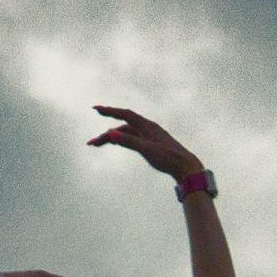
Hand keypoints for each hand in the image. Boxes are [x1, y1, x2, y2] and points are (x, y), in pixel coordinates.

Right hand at [87, 104, 202, 181]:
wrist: (185, 167)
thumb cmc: (168, 158)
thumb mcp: (147, 150)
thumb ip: (129, 141)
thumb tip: (111, 133)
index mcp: (147, 126)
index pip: (125, 114)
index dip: (110, 111)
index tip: (96, 109)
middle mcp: (147, 128)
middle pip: (122, 126)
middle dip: (106, 133)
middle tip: (91, 143)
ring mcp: (149, 136)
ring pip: (126, 132)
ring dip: (112, 137)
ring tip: (98, 145)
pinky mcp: (151, 143)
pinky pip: (132, 137)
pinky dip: (121, 139)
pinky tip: (117, 142)